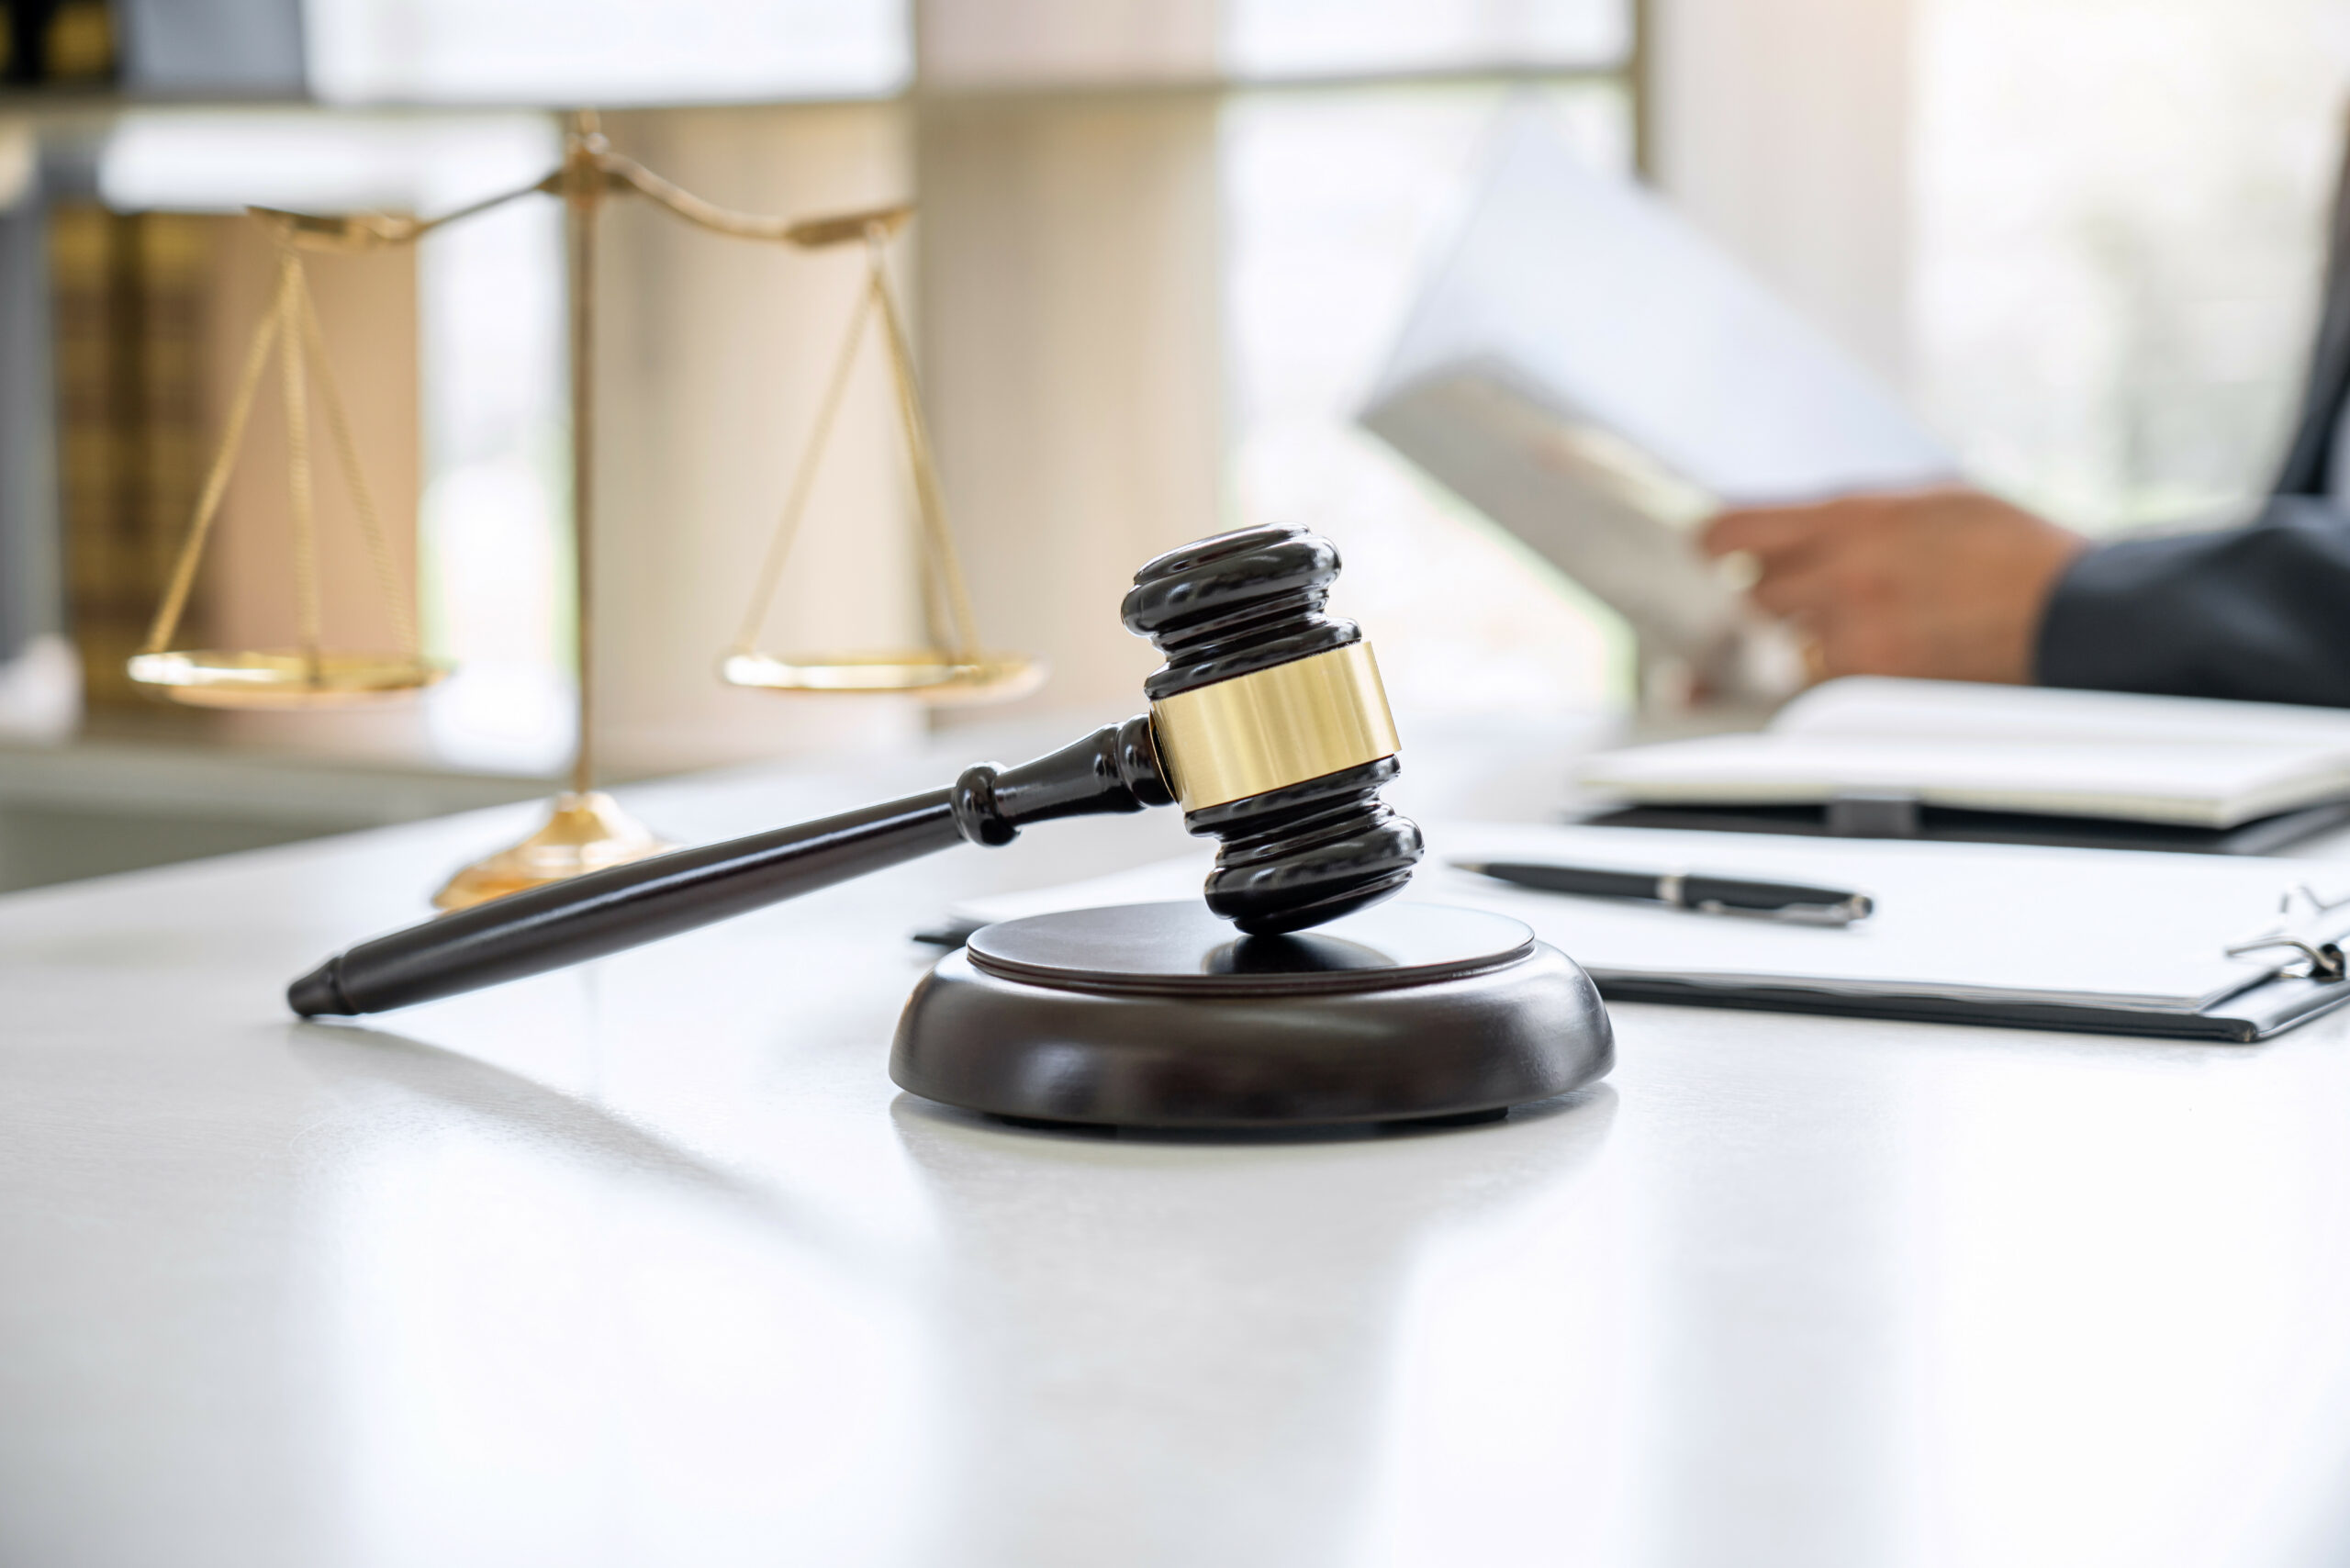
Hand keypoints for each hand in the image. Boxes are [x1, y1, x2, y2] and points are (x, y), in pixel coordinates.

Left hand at [1700, 487, 2088, 684]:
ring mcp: (1854, 631)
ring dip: (1797, 639)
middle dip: (1769, 596)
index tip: (1710, 554)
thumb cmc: (2013, 553)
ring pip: (1780, 643)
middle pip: (1750, 594)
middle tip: (1797, 596)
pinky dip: (1827, 674)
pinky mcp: (1874, 681)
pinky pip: (1816, 682)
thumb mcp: (1930, 500)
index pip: (1733, 531)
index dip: (1713, 546)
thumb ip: (1854, 516)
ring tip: (1850, 626)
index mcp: (1853, 516)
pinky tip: (1862, 658)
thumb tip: (1794, 525)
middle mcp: (1842, 572)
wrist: (2073, 613)